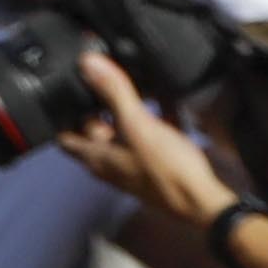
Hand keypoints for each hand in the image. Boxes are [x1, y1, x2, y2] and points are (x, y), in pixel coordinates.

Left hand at [52, 48, 235, 228]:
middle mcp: (112, 164)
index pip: (64, 137)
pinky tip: (168, 101)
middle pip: (94, 132)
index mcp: (98, 157)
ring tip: (131, 84)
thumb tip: (88, 64)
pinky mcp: (158, 165)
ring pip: (123, 133)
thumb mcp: (138, 124)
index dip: (61, 115)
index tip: (66, 91)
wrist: (206, 203)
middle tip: (100, 81)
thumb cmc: (169, 171)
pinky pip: (151, 137)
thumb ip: (114, 93)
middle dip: (95, 108)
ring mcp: (135, 166)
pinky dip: (155, 119)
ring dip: (125, 112)